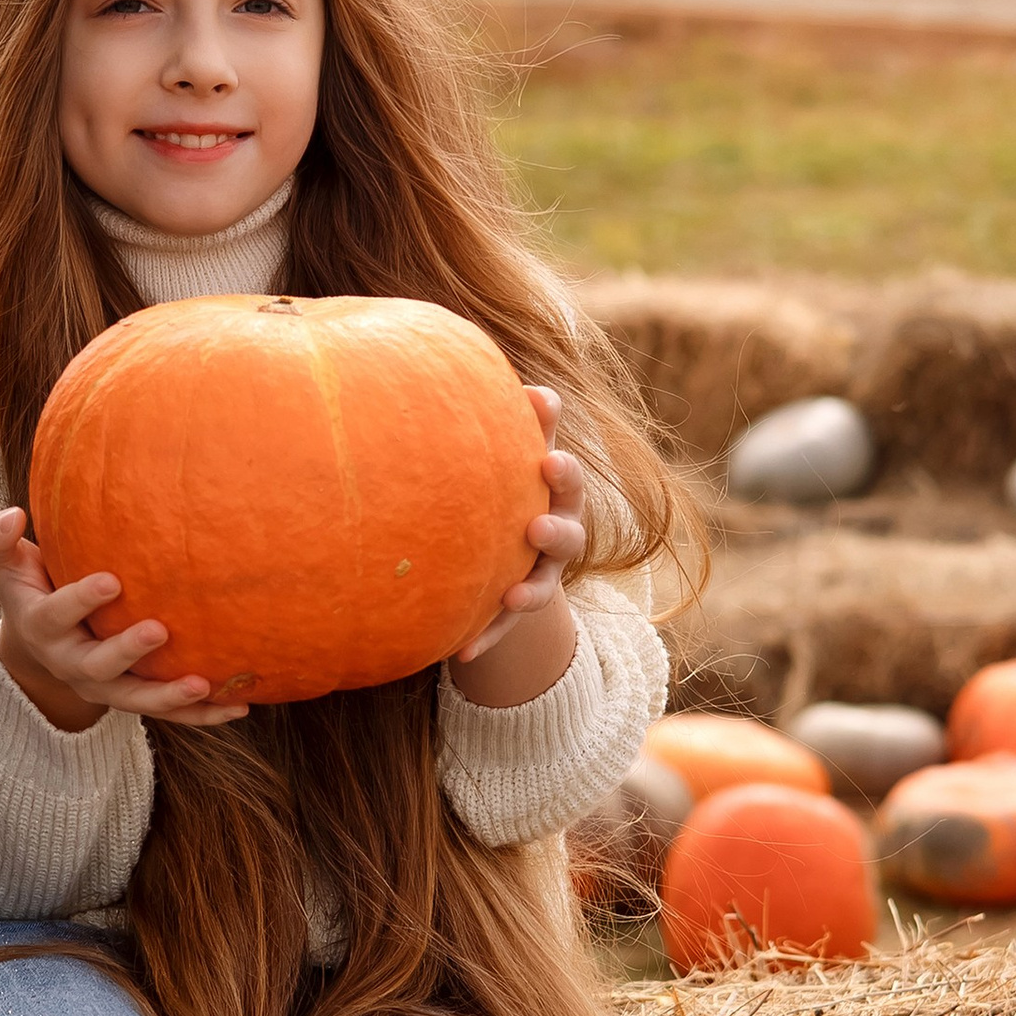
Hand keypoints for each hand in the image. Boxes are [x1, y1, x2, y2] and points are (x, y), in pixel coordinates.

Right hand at [0, 507, 250, 732]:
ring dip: (168, 696)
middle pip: (96, 667)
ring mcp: (104, 686)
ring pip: (134, 700)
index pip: (56, 615)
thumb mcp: (2, 562)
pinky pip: (168, 714)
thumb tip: (11, 515)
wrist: (39, 643)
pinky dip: (201, 715)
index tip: (111, 579)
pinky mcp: (132, 697)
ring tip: (203, 683)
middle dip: (126, 652)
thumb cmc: (29, 585)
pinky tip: (239, 708)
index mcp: (42, 626)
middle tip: (158, 630)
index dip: (80, 601)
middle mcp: (72, 662)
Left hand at [457, 392, 585, 665]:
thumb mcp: (488, 460)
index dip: (559, 457)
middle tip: (537, 517)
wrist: (492, 557)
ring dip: (533, 588)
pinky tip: (460, 654)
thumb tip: (444, 360)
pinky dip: (485, 639)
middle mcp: (555, 528)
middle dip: (559, 518)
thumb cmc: (486, 489)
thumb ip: (483, 424)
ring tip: (516, 596)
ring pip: (547, 581)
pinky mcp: (514, 610)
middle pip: (571, 522)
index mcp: (549, 488)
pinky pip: (501, 628)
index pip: (562, 467)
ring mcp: (541, 572)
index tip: (544, 438)